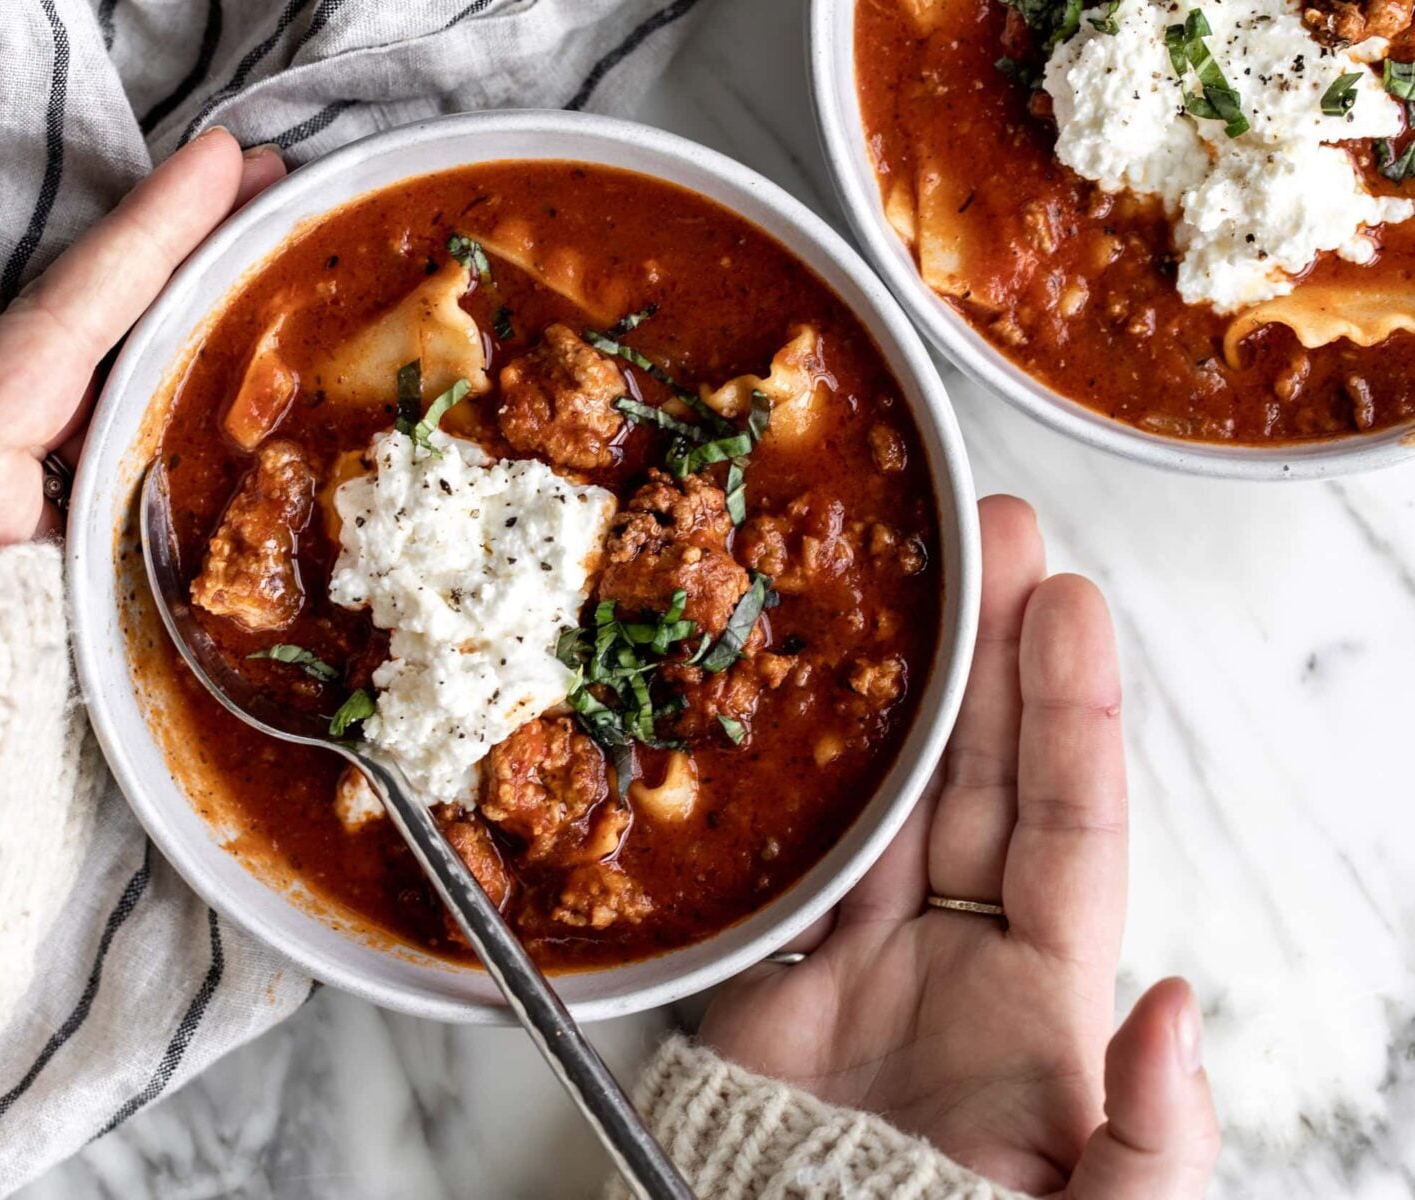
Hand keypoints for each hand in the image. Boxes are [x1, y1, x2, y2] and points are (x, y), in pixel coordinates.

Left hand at [0, 129, 286, 549]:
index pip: (88, 301)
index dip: (156, 228)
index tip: (224, 157)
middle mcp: (40, 433)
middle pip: (138, 320)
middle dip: (206, 245)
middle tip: (284, 179)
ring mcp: (78, 490)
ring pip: (166, 383)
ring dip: (230, 321)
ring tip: (298, 258)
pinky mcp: (105, 552)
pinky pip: (178, 470)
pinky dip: (228, 427)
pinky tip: (283, 410)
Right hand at [700, 496, 1219, 1197]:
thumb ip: (1157, 1139)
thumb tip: (1175, 1007)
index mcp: (1047, 997)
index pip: (1068, 827)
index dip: (1069, 713)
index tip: (1068, 604)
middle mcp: (959, 954)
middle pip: (980, 775)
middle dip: (989, 652)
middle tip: (990, 536)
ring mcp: (863, 955)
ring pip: (887, 788)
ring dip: (899, 681)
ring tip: (911, 577)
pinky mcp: (773, 975)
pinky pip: (785, 855)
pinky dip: (785, 775)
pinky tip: (794, 691)